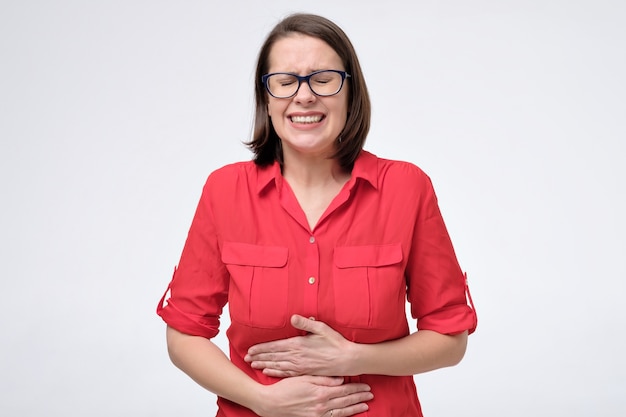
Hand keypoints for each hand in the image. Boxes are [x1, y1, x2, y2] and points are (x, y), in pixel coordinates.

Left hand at [245, 314, 352, 376]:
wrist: (348, 360)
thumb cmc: (336, 343)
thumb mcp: (322, 328)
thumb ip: (306, 323)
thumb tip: (292, 317)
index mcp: (299, 345)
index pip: (275, 346)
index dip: (262, 348)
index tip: (251, 349)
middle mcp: (297, 357)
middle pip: (273, 357)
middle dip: (259, 357)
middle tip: (246, 358)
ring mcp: (301, 366)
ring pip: (277, 366)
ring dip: (264, 364)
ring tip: (253, 364)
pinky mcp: (305, 372)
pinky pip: (286, 373)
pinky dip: (275, 372)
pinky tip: (268, 372)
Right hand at [254, 375, 371, 416]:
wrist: (272, 403)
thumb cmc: (286, 387)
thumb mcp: (304, 378)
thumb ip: (324, 379)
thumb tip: (340, 379)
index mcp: (321, 393)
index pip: (344, 390)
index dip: (356, 388)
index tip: (366, 386)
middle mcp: (322, 406)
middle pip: (346, 402)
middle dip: (359, 398)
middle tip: (370, 394)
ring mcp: (318, 415)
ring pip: (342, 412)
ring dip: (355, 408)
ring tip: (365, 405)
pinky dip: (342, 416)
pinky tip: (348, 414)